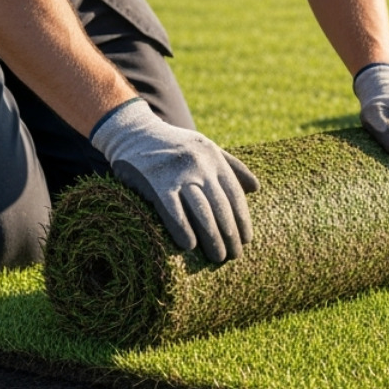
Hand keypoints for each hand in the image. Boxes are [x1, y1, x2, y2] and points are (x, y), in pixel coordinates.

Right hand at [90, 99, 259, 262]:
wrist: (133, 131)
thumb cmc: (173, 146)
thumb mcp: (205, 147)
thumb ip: (231, 165)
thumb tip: (256, 188)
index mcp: (213, 158)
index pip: (234, 194)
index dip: (242, 219)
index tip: (247, 240)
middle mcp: (199, 165)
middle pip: (221, 207)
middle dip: (231, 235)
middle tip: (234, 256)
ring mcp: (177, 173)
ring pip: (202, 212)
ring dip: (212, 238)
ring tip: (218, 257)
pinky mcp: (155, 183)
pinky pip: (173, 212)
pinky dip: (183, 230)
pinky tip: (190, 246)